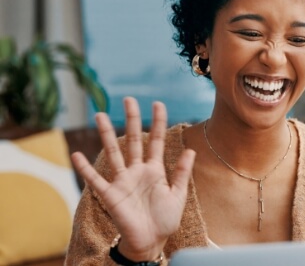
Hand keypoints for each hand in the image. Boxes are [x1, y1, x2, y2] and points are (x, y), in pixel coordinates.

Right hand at [71, 97, 195, 260]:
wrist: (151, 241)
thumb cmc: (165, 219)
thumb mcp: (178, 194)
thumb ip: (182, 172)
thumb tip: (190, 149)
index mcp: (155, 170)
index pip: (155, 141)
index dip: (157, 122)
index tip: (157, 103)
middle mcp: (137, 171)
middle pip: (133, 140)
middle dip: (131, 120)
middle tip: (128, 99)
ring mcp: (122, 181)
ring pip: (113, 153)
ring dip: (105, 135)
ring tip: (99, 115)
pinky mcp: (110, 195)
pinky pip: (96, 180)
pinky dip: (85, 169)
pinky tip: (76, 155)